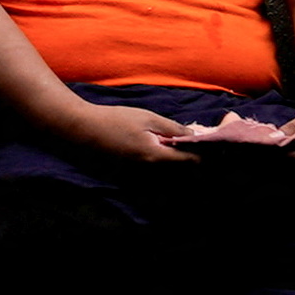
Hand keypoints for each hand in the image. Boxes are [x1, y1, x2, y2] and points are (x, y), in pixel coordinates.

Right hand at [64, 102, 207, 166]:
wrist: (83, 129)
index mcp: (156, 156)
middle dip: (196, 164)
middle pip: (182, 174)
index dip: (204, 154)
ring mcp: (140, 176)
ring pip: (170, 177)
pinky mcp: (132, 175)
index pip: (190, 161)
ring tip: (188, 154)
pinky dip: (166, 170)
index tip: (212, 146)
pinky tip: (167, 157)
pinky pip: (156, 177)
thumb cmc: (115, 119)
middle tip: (204, 151)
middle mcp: (150, 171)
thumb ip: (173, 128)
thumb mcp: (147, 118)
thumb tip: (196, 136)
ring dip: (181, 168)